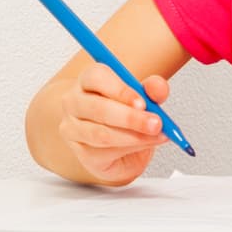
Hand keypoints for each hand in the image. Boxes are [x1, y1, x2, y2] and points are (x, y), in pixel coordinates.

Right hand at [59, 62, 170, 183]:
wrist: (114, 141)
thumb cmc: (125, 110)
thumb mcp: (142, 96)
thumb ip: (152, 90)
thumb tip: (158, 87)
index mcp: (88, 80)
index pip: (97, 78)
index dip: (121, 90)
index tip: (143, 103)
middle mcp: (74, 102)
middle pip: (98, 108)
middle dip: (131, 118)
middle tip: (157, 124)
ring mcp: (73, 128)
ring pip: (101, 134)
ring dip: (134, 136)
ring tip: (158, 135)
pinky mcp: (81, 152)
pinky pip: (105, 152)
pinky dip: (130, 148)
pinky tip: (146, 145)